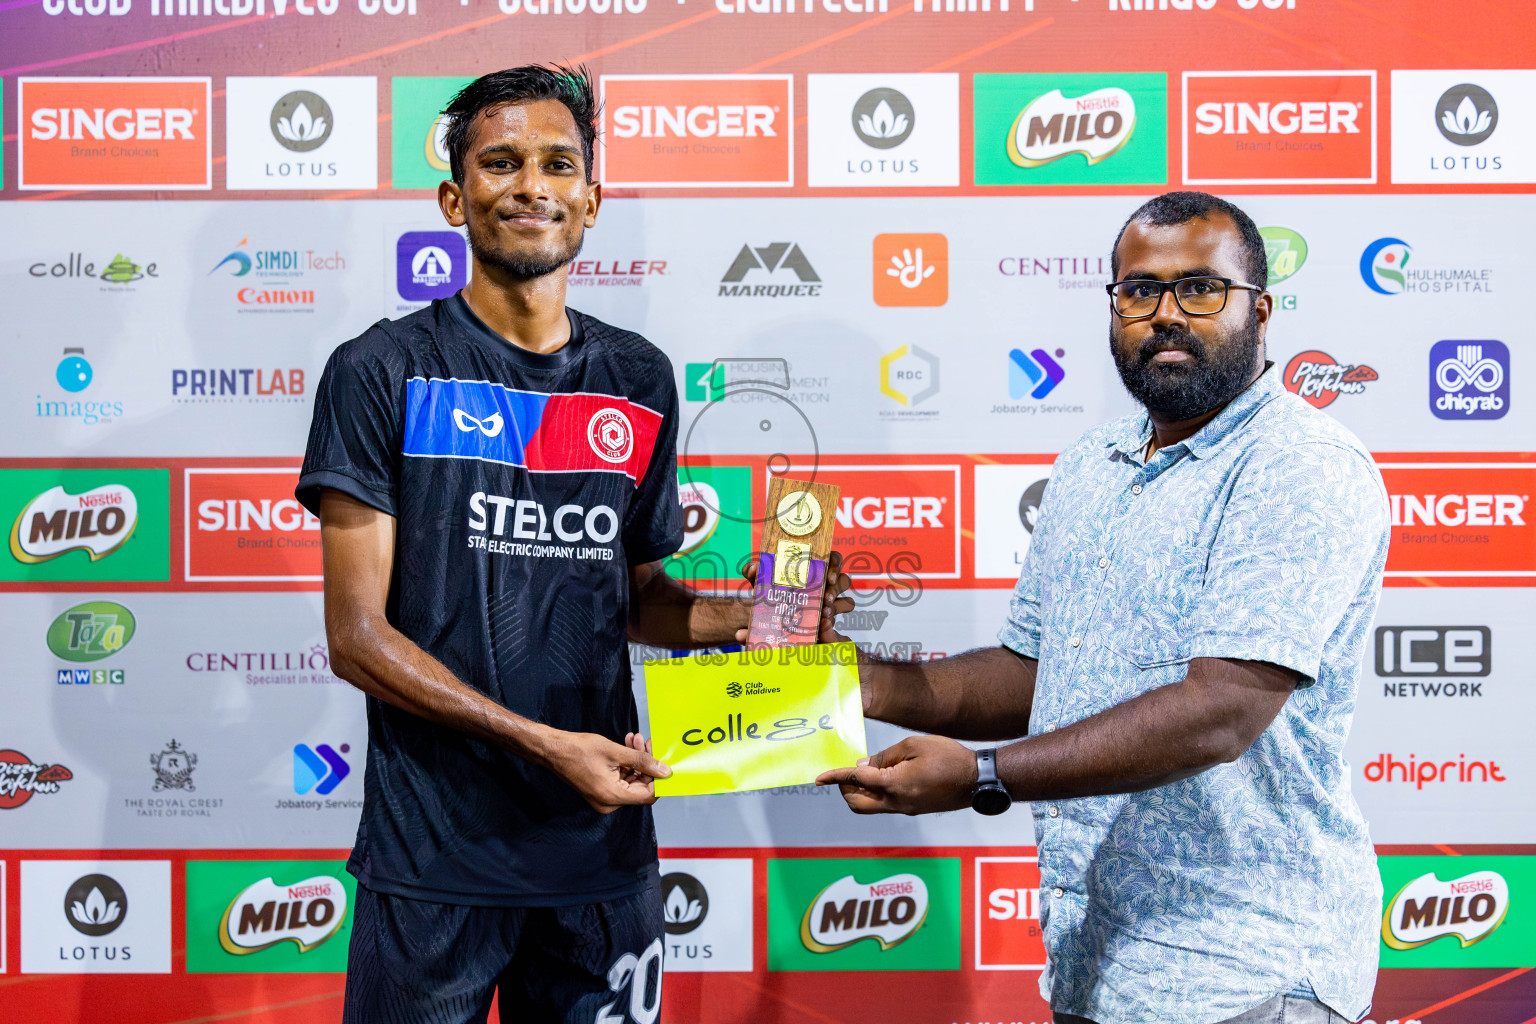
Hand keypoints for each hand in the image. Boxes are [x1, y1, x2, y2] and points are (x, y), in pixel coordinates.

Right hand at [544, 730, 671, 813]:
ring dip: (636, 760)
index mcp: (612, 797)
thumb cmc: (578, 750)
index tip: (664, 761)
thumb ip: (642, 761)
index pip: (648, 795)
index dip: (659, 779)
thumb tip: (664, 770)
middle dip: (646, 764)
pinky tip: (627, 745)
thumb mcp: (615, 752)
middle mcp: (609, 803)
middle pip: (640, 787)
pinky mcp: (601, 790)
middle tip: (647, 742)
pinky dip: (626, 763)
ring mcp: (604, 798)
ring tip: (635, 739)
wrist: (553, 750)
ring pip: (631, 781)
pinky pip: (621, 779)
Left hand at [734, 548, 853, 645]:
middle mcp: (826, 587)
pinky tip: (822, 626)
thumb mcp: (761, 585)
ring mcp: (830, 606)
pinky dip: (831, 626)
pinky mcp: (828, 625)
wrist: (768, 625)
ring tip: (825, 613)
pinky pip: (836, 629)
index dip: (836, 564)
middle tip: (826, 596)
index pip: (833, 559)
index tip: (829, 576)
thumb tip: (753, 568)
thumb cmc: (769, 598)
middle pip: (845, 579)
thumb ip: (755, 574)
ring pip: (848, 602)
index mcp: (814, 571)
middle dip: (837, 587)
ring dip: (838, 606)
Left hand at [814, 735, 977, 814]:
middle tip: (844, 773)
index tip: (819, 776)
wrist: (976, 780)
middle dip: (844, 790)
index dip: (835, 776)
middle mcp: (896, 803)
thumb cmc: (948, 757)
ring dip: (860, 793)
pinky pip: (885, 805)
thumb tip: (864, 764)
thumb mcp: (914, 746)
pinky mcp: (913, 810)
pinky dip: (876, 794)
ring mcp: (905, 809)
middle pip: (857, 804)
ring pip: (870, 807)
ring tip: (863, 772)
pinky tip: (882, 776)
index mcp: (894, 785)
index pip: (856, 780)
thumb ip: (885, 756)